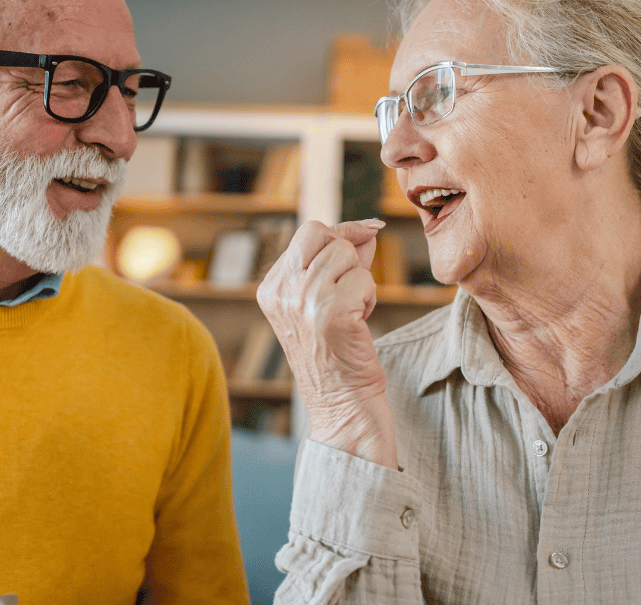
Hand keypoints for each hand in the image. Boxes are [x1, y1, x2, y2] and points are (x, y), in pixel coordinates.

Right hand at [256, 219, 397, 467]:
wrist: (343, 411)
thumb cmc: (338, 359)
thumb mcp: (323, 305)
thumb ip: (338, 264)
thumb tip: (365, 229)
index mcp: (270, 289)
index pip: (308, 233)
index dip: (341, 235)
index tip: (364, 240)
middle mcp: (281, 291)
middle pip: (324, 234)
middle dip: (349, 254)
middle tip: (352, 291)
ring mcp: (303, 300)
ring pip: (347, 253)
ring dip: (361, 281)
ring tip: (353, 314)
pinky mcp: (330, 312)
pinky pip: (364, 279)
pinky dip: (370, 300)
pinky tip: (359, 326)